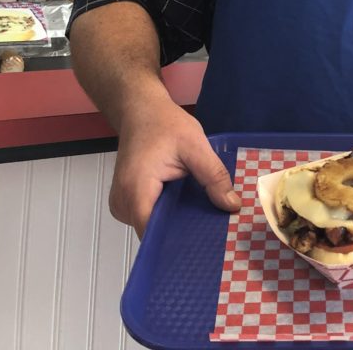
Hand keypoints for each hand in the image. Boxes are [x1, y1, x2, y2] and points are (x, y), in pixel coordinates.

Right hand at [108, 92, 240, 237]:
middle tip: (210, 226)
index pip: (153, 234)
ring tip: (197, 211)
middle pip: (152, 232)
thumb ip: (214, 177)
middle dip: (180, 231)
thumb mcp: (195, 146)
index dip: (178, 241)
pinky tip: (181, 202)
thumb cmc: (164, 124)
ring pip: (149, 226)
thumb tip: (232, 205)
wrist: (141, 110)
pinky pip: (146, 215)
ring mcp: (120, 204)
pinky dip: (163, 211)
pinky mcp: (124, 201)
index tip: (204, 241)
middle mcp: (122, 203)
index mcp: (136, 189)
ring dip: (172, 220)